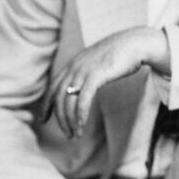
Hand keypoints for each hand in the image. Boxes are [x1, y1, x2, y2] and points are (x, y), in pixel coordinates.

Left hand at [45, 27, 168, 137]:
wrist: (135, 43)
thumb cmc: (120, 55)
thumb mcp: (98, 63)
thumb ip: (88, 73)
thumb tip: (86, 86)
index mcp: (73, 64)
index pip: (53, 87)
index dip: (47, 105)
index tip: (43, 120)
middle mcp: (74, 67)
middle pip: (59, 98)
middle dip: (60, 119)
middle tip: (67, 134)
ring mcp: (84, 71)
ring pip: (68, 101)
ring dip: (70, 121)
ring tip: (75, 135)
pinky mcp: (95, 75)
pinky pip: (83, 99)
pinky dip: (80, 114)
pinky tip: (81, 125)